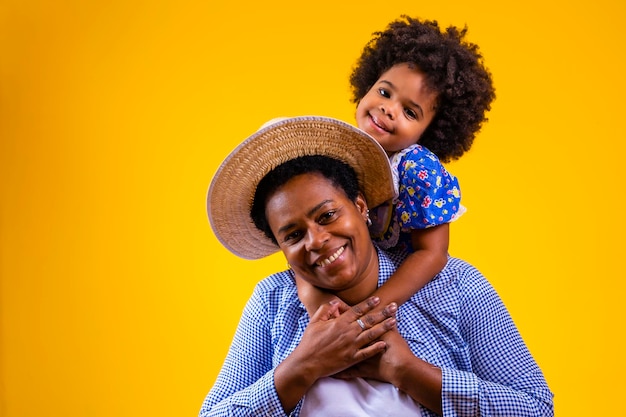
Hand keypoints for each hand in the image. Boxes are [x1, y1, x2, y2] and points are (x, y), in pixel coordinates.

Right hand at [274, 297, 397, 412]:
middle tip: (394, 306)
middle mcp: (348, 332)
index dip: (369, 304)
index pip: (357, 310)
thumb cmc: (309, 342)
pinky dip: (376, 348)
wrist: (307, 362)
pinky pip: (367, 352)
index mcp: (339, 322)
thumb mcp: (314, 322)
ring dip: (384, 327)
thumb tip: (336, 303)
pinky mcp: (352, 358)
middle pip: (369, 320)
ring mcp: (351, 346)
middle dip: (383, 312)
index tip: (379, 299)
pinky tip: (385, 343)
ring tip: (394, 321)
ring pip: (372, 334)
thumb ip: (325, 310)